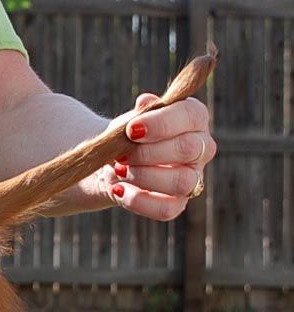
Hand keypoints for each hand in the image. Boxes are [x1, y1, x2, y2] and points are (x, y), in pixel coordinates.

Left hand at [100, 93, 215, 220]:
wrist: (109, 163)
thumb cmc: (126, 136)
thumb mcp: (129, 119)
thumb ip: (140, 113)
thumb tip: (146, 102)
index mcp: (194, 119)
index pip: (192, 116)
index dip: (161, 123)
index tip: (131, 129)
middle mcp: (201, 148)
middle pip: (188, 149)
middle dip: (147, 152)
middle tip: (121, 154)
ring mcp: (193, 178)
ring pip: (181, 182)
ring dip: (143, 176)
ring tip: (119, 170)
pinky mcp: (177, 204)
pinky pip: (166, 209)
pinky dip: (138, 200)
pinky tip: (118, 190)